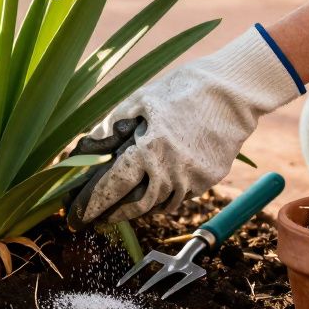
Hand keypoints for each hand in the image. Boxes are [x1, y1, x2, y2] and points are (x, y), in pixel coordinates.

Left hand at [67, 26, 303, 226]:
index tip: (76, 215)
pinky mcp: (209, 180)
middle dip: (112, 215)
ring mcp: (193, 179)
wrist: (233, 92)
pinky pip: (180, 196)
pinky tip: (154, 186)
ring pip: (160, 205)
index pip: (112, 188)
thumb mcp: (140, 101)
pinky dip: (163, 196)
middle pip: (135, 206)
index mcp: (149, 151)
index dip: (91, 204)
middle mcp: (171, 172)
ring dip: (138, 207)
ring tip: (120, 205)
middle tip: (96, 218)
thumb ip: (111, 126)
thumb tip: (86, 147)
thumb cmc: (182, 90)